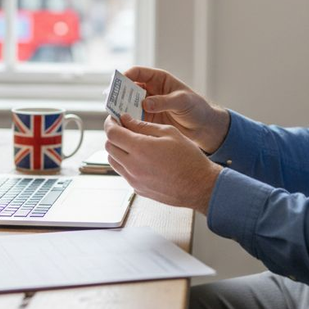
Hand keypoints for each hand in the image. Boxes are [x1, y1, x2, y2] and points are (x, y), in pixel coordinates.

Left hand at [103, 113, 221, 213]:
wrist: (199, 186)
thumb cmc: (188, 158)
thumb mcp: (169, 133)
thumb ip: (143, 126)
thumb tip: (126, 120)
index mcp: (140, 149)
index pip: (112, 133)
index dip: (110, 123)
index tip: (114, 119)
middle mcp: (133, 166)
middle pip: (109, 147)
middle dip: (113, 135)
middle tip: (123, 129)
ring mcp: (134, 180)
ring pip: (113, 161)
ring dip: (117, 150)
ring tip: (132, 144)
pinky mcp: (138, 189)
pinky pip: (124, 173)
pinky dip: (126, 163)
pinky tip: (141, 159)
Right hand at [124, 66, 230, 153]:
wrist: (204, 127)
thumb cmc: (197, 108)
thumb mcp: (182, 101)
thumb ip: (164, 101)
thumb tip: (146, 104)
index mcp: (158, 79)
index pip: (137, 73)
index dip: (126, 76)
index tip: (118, 83)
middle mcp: (150, 91)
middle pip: (129, 88)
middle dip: (119, 94)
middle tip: (111, 101)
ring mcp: (148, 105)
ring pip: (128, 104)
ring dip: (121, 108)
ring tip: (115, 115)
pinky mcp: (148, 120)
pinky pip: (133, 118)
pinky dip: (127, 121)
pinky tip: (123, 126)